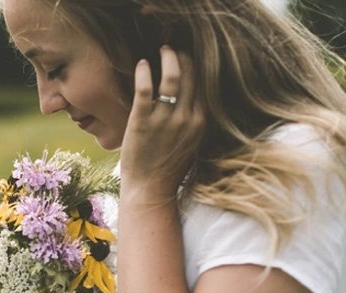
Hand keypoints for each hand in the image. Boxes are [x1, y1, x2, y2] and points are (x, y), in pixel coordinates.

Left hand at [120, 46, 204, 198]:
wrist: (150, 190)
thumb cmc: (167, 168)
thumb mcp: (191, 143)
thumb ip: (194, 122)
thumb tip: (194, 101)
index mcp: (200, 122)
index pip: (204, 84)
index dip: (197, 66)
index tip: (189, 57)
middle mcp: (186, 118)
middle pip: (191, 75)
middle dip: (184, 57)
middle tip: (174, 49)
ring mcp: (165, 120)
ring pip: (172, 76)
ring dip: (168, 57)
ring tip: (162, 50)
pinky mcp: (142, 122)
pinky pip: (145, 88)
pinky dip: (144, 72)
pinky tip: (141, 64)